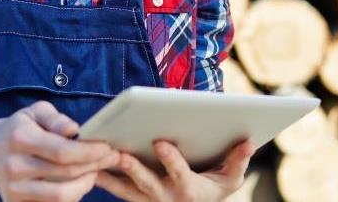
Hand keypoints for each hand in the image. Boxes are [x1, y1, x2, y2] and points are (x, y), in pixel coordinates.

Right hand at [0, 101, 120, 201]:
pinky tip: (79, 182)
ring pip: (60, 196)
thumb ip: (56, 119)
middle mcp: (14, 166)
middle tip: (112, 158)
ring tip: (95, 171)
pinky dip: (70, 196)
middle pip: (65, 174)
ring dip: (85, 185)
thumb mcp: (35, 112)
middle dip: (94, 166)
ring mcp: (13, 189)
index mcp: (20, 138)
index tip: (107, 147)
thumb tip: (75, 130)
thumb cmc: (19, 128)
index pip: (62, 151)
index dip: (89, 152)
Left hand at [95, 139, 254, 201]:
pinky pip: (117, 190)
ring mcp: (149, 201)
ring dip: (110, 177)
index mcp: (190, 191)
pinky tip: (88, 166)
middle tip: (119, 154)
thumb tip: (249, 142)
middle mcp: (167, 199)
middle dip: (133, 169)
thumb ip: (238, 160)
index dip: (171, 160)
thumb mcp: (231, 178)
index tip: (160, 142)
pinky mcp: (137, 199)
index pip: (180, 176)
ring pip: (126, 190)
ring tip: (93, 163)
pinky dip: (104, 179)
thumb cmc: (215, 187)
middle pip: (147, 185)